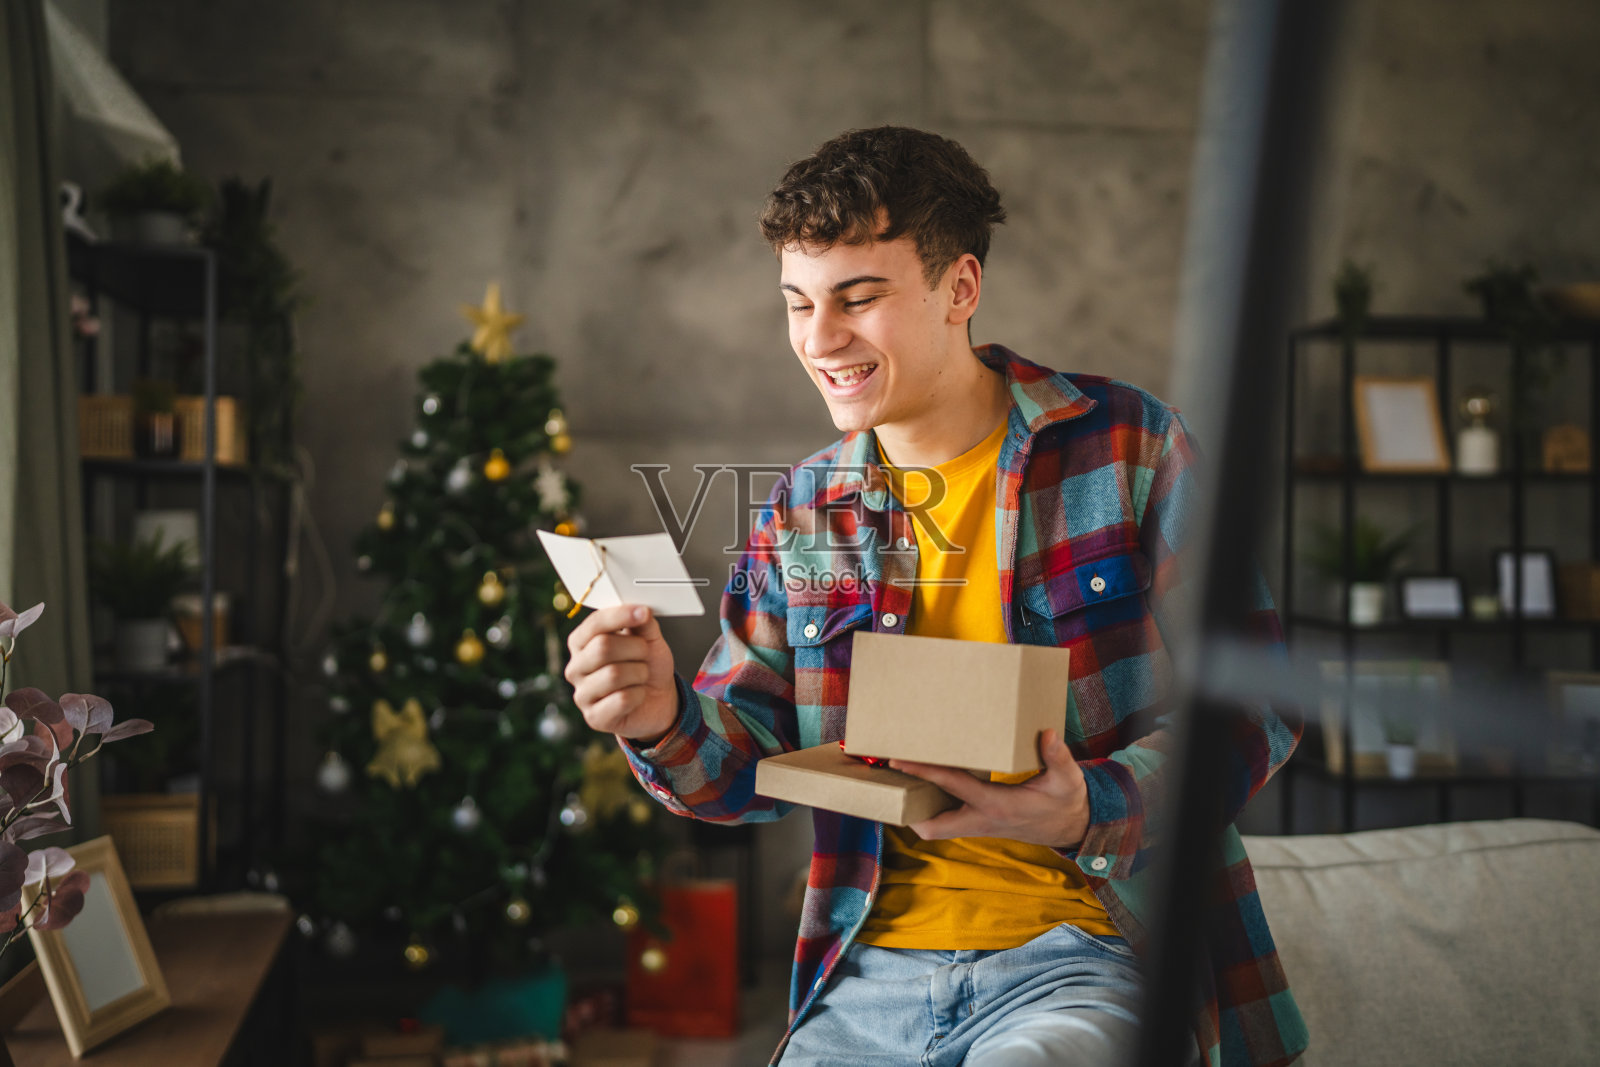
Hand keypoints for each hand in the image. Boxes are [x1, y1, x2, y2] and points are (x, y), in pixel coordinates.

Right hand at [565, 605, 678, 742]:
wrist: (658, 699)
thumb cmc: (647, 665)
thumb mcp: (649, 639)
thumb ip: (643, 623)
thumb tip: (640, 610)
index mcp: (581, 643)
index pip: (594, 624)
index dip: (620, 616)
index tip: (643, 612)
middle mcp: (575, 667)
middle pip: (603, 647)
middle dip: (635, 648)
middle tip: (645, 653)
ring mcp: (582, 694)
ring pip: (614, 674)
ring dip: (639, 672)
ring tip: (641, 675)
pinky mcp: (593, 718)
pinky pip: (622, 700)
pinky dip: (639, 695)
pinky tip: (638, 695)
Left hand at [891, 729, 1089, 848]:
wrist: (1071, 828)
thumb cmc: (1066, 802)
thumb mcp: (1067, 780)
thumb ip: (1058, 757)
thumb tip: (1047, 734)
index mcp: (998, 805)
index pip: (953, 786)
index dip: (925, 772)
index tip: (899, 760)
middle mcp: (982, 820)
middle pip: (932, 827)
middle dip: (907, 811)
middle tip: (890, 783)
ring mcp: (979, 826)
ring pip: (936, 828)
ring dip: (917, 811)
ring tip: (900, 782)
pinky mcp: (980, 825)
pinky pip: (947, 821)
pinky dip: (934, 808)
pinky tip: (928, 786)